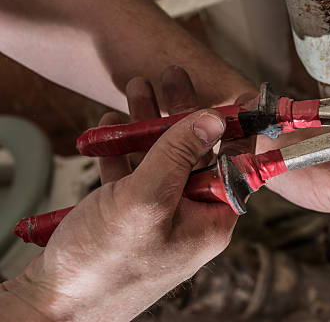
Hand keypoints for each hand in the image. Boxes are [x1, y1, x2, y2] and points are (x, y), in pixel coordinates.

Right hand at [1, 68, 236, 320]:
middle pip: (192, 154)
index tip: (219, 92)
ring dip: (146, 124)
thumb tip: (213, 118)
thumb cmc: (104, 262)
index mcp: (210, 220)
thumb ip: (180, 154)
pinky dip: (123, 149)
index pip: (231, 163)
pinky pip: (132, 175)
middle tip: (169, 76)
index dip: (225, 126)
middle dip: (177, 113)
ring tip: (136, 88)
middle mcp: (190, 218)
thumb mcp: (147, 198)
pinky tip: (112, 124)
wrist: (53, 305)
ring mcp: (159, 217)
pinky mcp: (129, 218)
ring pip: (160, 159)